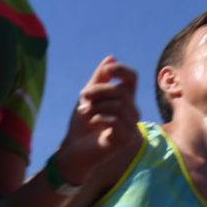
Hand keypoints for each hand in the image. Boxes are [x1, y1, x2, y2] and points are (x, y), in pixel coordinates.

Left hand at [54, 56, 140, 184]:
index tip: (106, 70)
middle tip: (83, 97)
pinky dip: (100, 118)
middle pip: (121, 91)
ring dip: (98, 106)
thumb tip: (111, 57)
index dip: (121, 70)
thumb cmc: (82, 125)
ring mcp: (132, 127)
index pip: (131, 78)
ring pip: (119, 105)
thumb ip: (99, 79)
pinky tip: (92, 123)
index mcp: (124, 100)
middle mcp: (132, 112)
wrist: (74, 150)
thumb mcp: (88, 97)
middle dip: (99, 91)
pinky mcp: (127, 140)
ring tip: (86, 112)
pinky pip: (116, 121)